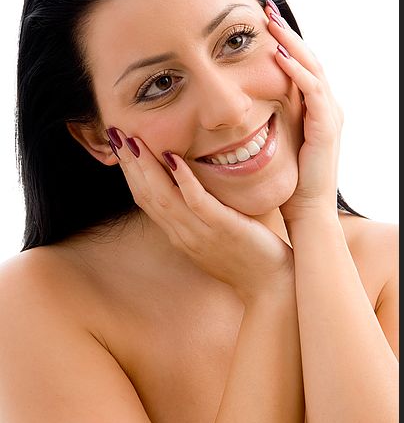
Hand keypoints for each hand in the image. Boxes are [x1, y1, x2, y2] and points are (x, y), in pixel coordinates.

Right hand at [107, 130, 293, 305]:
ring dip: (146, 167)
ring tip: (133, 141)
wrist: (269, 288)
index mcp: (179, 235)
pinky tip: (174, 158)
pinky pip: (198, 202)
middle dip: (130, 164)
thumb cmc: (247, 259)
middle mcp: (183, 234)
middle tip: (115, 134)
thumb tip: (189, 190)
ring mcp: (201, 233)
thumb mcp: (214, 237)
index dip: (131, 174)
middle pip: (148, 196)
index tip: (121, 147)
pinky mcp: (224, 228)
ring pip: (165, 198)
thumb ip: (197, 217)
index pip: (146, 200)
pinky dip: (183, 180)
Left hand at [264, 1, 343, 220]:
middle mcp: (326, 105)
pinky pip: (313, 91)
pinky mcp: (326, 127)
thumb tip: (242, 101)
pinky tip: (279, 55)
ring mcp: (329, 114)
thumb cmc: (289, 178)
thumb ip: (270, 116)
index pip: (299, 64)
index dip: (283, 40)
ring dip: (291, 43)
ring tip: (271, 22)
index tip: (260, 20)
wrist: (305, 208)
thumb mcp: (279, 138)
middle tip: (266, 7)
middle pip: (307, 58)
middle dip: (286, 32)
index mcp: (314, 107)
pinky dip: (297, 72)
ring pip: (312, 68)